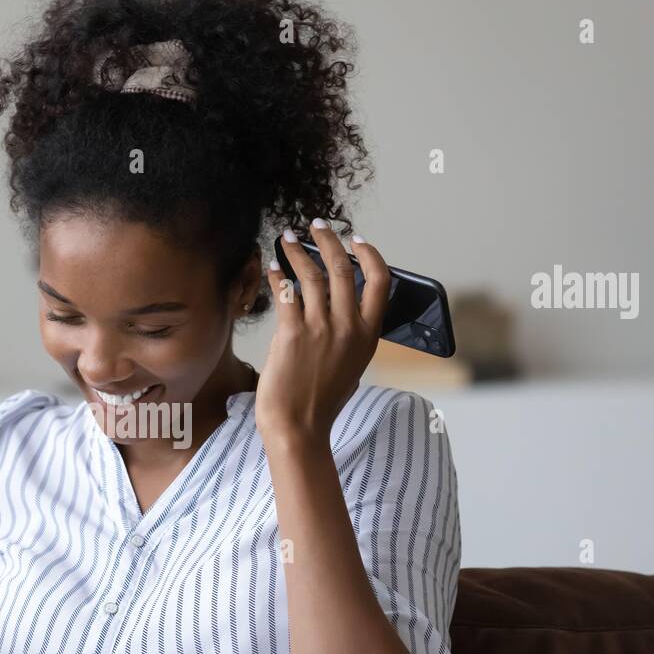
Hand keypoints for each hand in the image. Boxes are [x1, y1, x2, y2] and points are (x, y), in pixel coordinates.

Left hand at [256, 219, 389, 442]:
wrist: (298, 428)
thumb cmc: (321, 402)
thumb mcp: (351, 366)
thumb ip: (352, 336)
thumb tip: (342, 307)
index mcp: (369, 335)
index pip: (380, 282)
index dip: (370, 254)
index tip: (356, 239)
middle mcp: (349, 328)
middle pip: (343, 268)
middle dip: (328, 240)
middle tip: (317, 225)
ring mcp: (321, 330)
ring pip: (312, 275)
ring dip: (298, 251)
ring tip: (287, 238)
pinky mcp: (293, 334)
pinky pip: (286, 294)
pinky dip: (279, 277)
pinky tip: (273, 269)